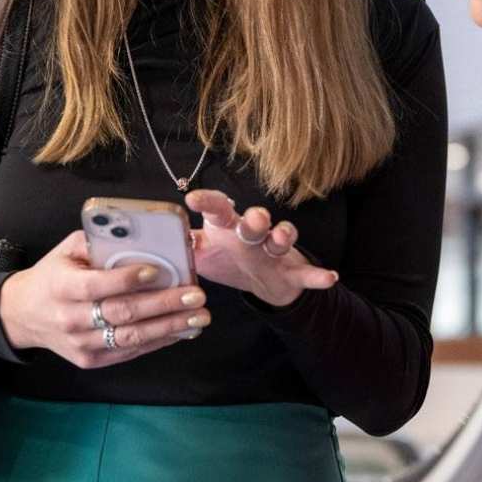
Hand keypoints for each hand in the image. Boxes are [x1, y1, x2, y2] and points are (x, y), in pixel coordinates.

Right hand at [0, 231, 209, 367]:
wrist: (24, 315)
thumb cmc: (55, 274)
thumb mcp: (67, 250)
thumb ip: (99, 240)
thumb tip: (139, 231)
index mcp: (60, 287)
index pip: (96, 285)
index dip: (126, 279)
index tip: (156, 271)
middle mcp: (69, 319)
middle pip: (121, 313)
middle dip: (164, 304)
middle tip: (197, 295)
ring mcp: (80, 344)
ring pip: (130, 337)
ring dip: (170, 327)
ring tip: (200, 316)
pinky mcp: (91, 360)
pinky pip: (130, 352)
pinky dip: (159, 341)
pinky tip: (183, 330)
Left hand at [184, 189, 338, 307]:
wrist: (264, 282)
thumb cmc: (228, 259)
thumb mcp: (201, 253)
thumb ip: (182, 244)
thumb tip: (152, 239)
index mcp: (228, 228)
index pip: (218, 209)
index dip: (208, 202)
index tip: (192, 200)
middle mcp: (253, 234)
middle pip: (255, 220)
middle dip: (254, 218)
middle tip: (251, 219)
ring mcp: (274, 251)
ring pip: (281, 238)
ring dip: (282, 236)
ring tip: (280, 237)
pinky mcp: (292, 270)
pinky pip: (306, 272)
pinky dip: (318, 276)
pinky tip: (329, 278)